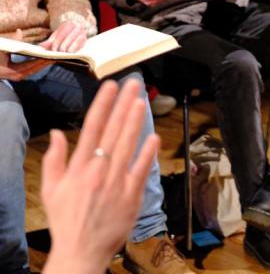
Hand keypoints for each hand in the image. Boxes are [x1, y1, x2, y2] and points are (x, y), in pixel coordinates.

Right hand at [0, 29, 52, 81]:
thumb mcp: (3, 48)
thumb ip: (13, 40)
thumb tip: (19, 31)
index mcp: (12, 71)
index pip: (31, 65)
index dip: (42, 59)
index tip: (51, 54)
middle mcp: (16, 76)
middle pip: (35, 69)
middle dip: (46, 62)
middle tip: (58, 55)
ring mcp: (17, 77)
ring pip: (34, 70)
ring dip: (43, 63)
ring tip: (54, 56)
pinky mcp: (17, 75)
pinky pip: (30, 70)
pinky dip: (38, 64)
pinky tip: (45, 59)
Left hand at [40, 21, 88, 52]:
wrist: (76, 30)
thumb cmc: (64, 34)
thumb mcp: (56, 35)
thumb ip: (49, 41)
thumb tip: (40, 46)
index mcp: (68, 24)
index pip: (61, 34)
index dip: (56, 43)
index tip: (53, 50)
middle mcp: (77, 26)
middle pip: (68, 38)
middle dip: (62, 47)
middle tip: (58, 52)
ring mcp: (82, 33)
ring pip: (75, 42)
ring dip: (68, 49)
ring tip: (63, 53)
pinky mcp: (85, 39)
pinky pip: (79, 46)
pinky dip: (74, 50)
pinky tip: (69, 53)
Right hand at [40, 78, 159, 273]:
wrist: (80, 252)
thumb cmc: (66, 219)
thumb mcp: (50, 189)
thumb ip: (54, 159)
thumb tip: (59, 133)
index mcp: (77, 168)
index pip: (91, 128)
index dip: (102, 105)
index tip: (110, 86)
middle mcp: (97, 171)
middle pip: (113, 132)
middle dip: (123, 105)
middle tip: (133, 84)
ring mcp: (116, 183)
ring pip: (128, 146)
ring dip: (135, 122)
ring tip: (141, 101)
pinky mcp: (131, 195)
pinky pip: (141, 170)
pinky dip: (147, 152)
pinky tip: (153, 136)